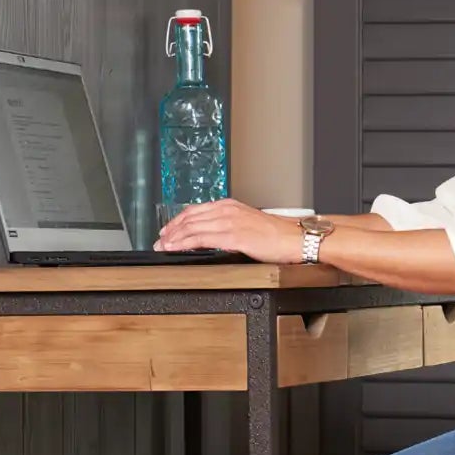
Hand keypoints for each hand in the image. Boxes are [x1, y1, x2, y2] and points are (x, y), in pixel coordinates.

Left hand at [154, 199, 305, 263]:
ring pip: (192, 227)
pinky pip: (201, 238)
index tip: (168, 230)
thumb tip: (216, 237)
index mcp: (230, 206)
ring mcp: (229, 222)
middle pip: (190, 218)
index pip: (196, 210)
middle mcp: (227, 210)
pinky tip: (175, 248)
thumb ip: (230, 227)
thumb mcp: (249, 224)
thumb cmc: (278, 235)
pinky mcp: (232, 235)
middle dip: (171, 230)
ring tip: (163, 246)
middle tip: (160, 241)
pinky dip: (184, 243)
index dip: (178, 221)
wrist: (294, 238)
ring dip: (174, 237)